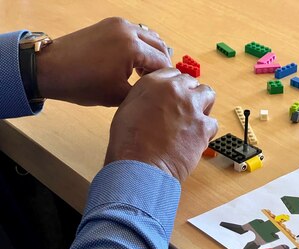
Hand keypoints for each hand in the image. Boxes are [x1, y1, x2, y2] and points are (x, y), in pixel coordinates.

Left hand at [36, 17, 171, 105]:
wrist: (51, 69)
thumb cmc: (82, 85)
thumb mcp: (118, 96)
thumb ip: (143, 91)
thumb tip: (157, 89)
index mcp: (132, 47)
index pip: (162, 62)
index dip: (166, 78)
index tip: (165, 90)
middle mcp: (128, 30)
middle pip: (160, 46)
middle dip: (162, 64)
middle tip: (156, 82)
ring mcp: (118, 24)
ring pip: (148, 36)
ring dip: (152, 53)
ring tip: (143, 72)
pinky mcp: (109, 24)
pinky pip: (134, 32)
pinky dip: (140, 45)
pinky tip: (132, 61)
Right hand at [104, 68, 217, 181]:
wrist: (141, 165)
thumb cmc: (128, 142)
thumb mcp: (127, 108)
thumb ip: (145, 97)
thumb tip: (154, 100)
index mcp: (154, 83)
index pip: (173, 73)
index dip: (175, 86)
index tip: (175, 95)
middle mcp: (175, 90)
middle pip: (192, 83)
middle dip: (190, 94)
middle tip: (184, 109)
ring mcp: (192, 107)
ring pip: (208, 95)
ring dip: (203, 105)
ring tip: (194, 120)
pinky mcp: (204, 127)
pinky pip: (213, 123)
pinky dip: (207, 130)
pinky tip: (196, 139)